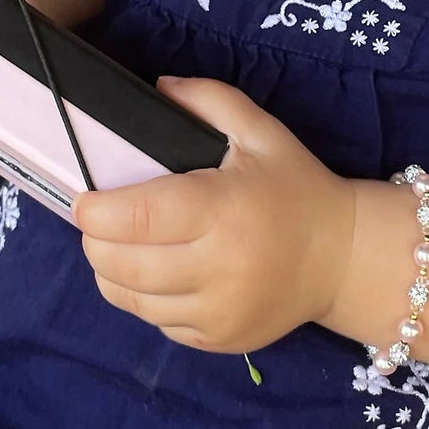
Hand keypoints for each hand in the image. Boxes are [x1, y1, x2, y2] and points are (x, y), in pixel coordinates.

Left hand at [75, 76, 355, 353]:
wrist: (343, 256)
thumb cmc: (295, 186)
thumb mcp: (260, 130)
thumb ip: (209, 100)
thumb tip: (156, 88)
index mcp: (223, 209)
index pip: (138, 218)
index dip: (96, 212)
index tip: (85, 199)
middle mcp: (218, 267)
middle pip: (124, 265)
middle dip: (96, 242)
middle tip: (97, 222)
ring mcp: (217, 311)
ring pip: (132, 300)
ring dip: (112, 273)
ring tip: (120, 247)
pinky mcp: (217, 340)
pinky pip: (158, 324)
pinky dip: (144, 300)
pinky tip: (158, 274)